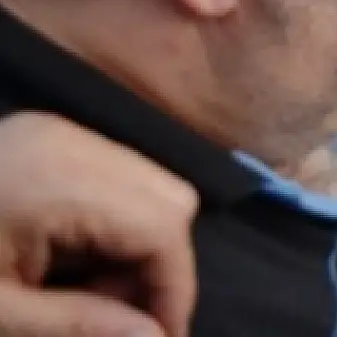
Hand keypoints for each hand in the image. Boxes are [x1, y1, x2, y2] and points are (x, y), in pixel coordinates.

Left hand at [0, 112, 198, 336]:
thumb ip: (81, 325)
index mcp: (57, 180)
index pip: (160, 227)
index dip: (175, 288)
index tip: (162, 336)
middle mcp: (71, 140)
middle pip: (170, 197)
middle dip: (161, 262)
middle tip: (116, 312)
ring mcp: (61, 132)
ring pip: (152, 183)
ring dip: (141, 240)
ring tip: (88, 285)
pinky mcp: (50, 136)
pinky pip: (119, 172)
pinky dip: (116, 218)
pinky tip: (73, 253)